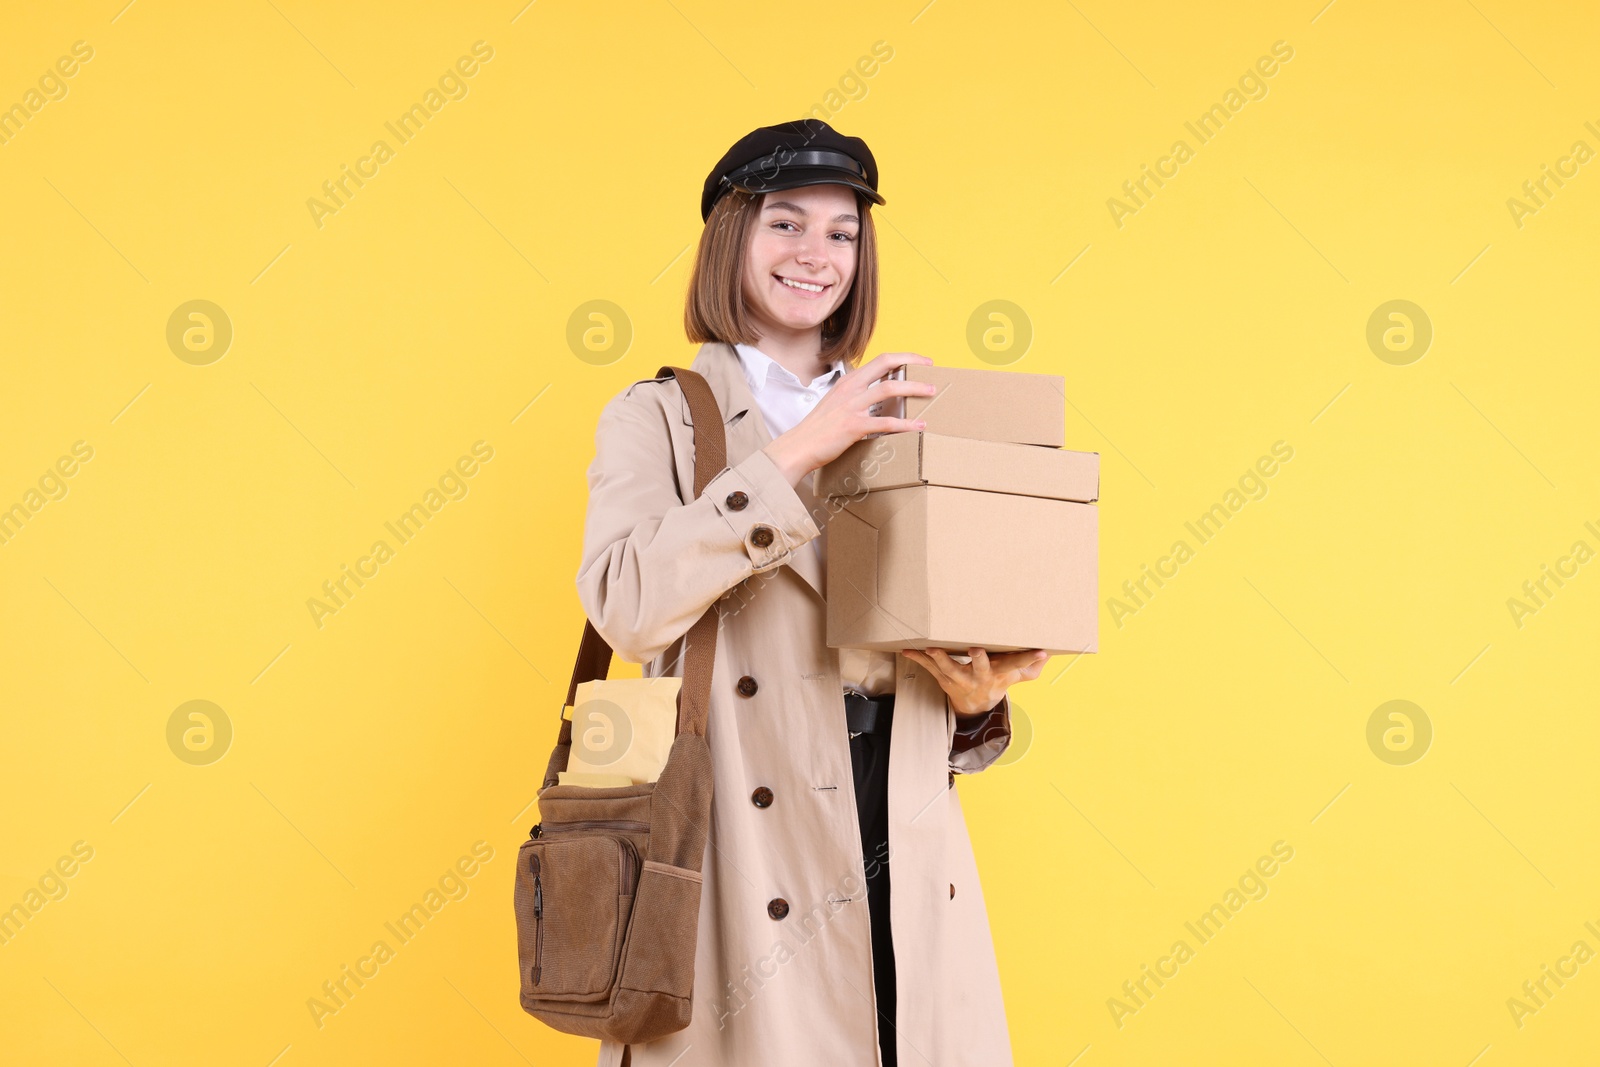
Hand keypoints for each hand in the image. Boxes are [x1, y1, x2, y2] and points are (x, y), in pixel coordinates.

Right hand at [761, 351, 938, 486]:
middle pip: (886, 364)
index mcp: (847, 382)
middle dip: (912, 363)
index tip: (920, 361)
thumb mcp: (835, 404)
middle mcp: (850, 389)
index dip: (903, 357)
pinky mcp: (854, 426)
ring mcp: (852, 406)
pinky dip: (906, 424)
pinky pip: (886, 423)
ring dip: (914, 388)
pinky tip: (919, 426)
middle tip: (931, 369)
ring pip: (889, 389)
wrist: (799, 447)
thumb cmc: (818, 430)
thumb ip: (853, 398)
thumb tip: (873, 401)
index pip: (879, 360)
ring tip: (930, 392)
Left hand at [900, 646, 1049, 717]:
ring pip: (949, 669)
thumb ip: (1030, 666)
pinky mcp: (941, 677)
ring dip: (940, 659)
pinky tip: (907, 650)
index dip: (1029, 659)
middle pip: (979, 669)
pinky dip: (917, 659)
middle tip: (977, 650)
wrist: (974, 705)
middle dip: (979, 660)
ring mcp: (958, 678)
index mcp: (997, 674)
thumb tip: (1048, 655)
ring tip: (932, 649)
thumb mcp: (1015, 676)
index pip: (1017, 665)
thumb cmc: (996, 680)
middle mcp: (978, 677)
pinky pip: (928, 668)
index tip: (1042, 651)